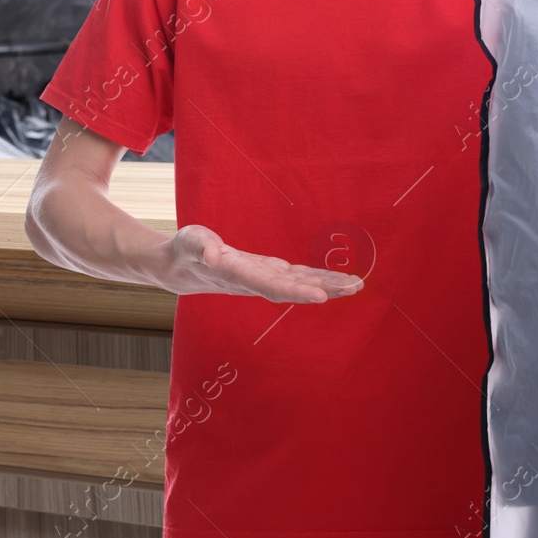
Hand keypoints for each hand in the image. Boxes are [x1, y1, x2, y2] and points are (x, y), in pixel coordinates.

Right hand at [156, 224, 364, 302]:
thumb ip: (202, 246)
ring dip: (328, 285)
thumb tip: (213, 255)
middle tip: (355, 287)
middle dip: (325, 289)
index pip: (272, 287)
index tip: (322, 297)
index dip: (297, 292)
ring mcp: (264, 278)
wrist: (181, 269)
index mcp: (239, 275)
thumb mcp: (190, 241)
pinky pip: (298, 277)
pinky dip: (318, 278)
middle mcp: (257, 281)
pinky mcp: (269, 271)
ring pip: (301, 284)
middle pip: (295, 288)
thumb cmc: (185, 251)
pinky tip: (338, 280)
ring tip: (356, 285)